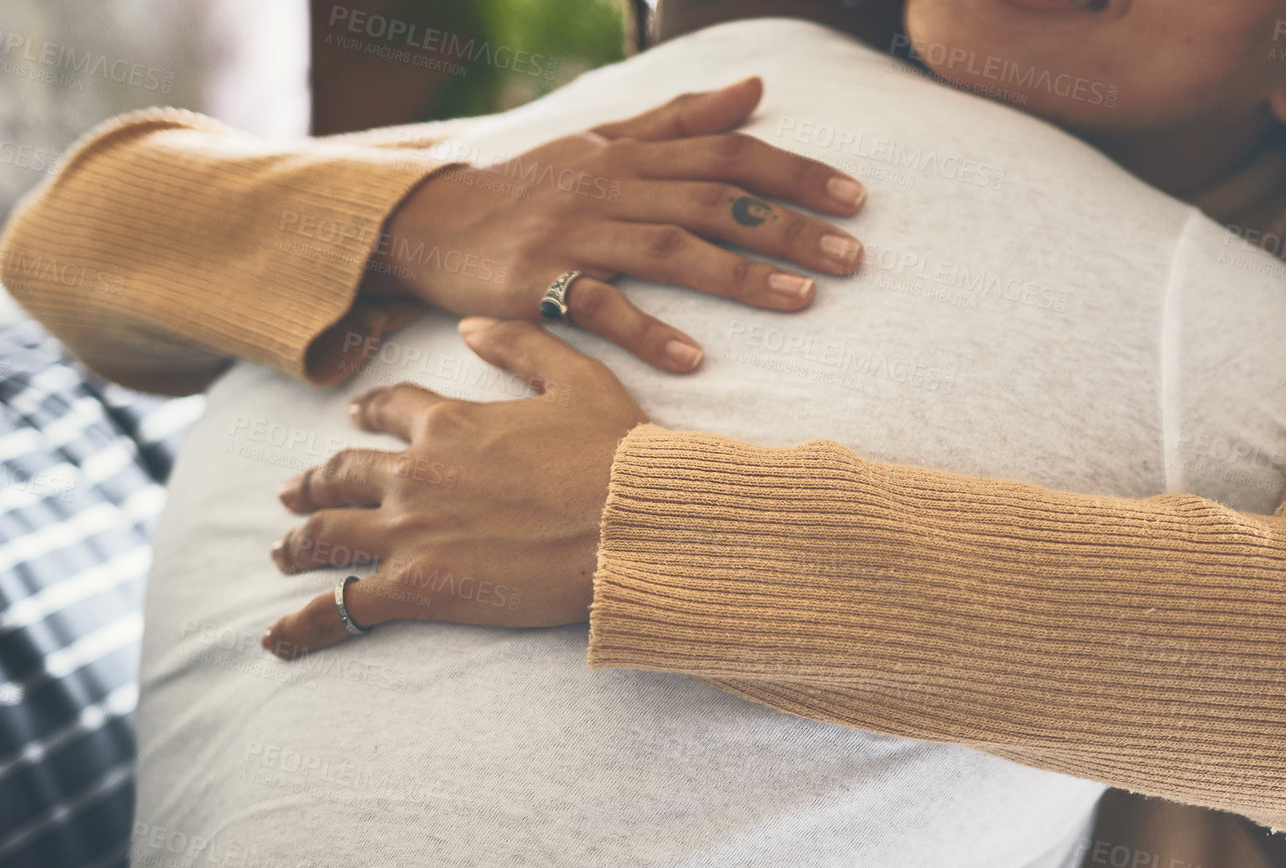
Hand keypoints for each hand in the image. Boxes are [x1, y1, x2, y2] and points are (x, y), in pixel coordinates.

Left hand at [262, 322, 641, 656]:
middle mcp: (417, 474)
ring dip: (297, 543)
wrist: (634, 527)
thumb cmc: (619, 456)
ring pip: (327, 535)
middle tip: (292, 493)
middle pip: (342, 474)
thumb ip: (520, 346)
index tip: (354, 418)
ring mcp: (411, 532)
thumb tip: (467, 328)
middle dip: (313, 483)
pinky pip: (345, 607)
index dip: (368, 412)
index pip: (391, 409)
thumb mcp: (579, 379)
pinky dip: (304, 624)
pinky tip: (277, 639)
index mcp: (452, 423)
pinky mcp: (420, 587)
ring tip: (282, 554)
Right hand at [364, 76, 867, 373]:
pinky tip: (694, 359)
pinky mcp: (536, 282)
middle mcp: (609, 186)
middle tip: (852, 258)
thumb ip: (681, 120)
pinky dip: (647, 331)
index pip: (727, 155)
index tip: (855, 200)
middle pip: (713, 200)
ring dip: (738, 275)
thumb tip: (756, 88)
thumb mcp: (602, 141)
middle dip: (788, 227)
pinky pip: (598, 307)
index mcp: (631, 153)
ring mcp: (573, 234)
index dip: (795, 174)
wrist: (430, 223)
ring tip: (801, 300)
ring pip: (668, 248)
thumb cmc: (530, 187)